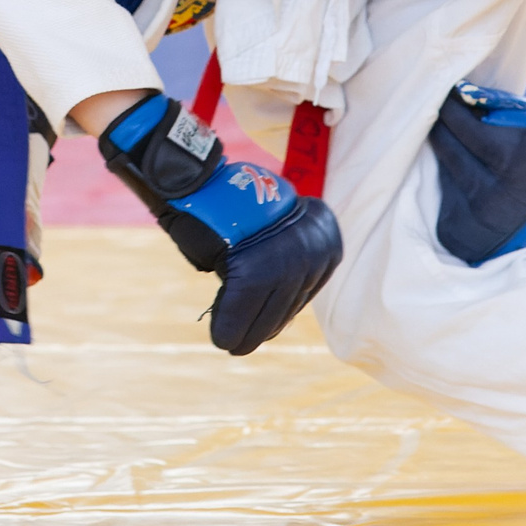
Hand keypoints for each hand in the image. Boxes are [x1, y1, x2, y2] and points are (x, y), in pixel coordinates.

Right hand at [97, 93, 343, 355]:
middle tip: (241, 344)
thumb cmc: (230, 210)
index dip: (279, 313)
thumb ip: (282, 267)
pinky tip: (222, 337)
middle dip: (264, 326)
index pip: (304, 289)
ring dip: (247, 330)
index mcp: (326, 238)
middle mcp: (314, 249)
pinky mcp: (258, 272)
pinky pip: (244, 306)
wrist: (199, 181)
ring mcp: (289, 260)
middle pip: (289, 303)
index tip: (266, 330)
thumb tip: (277, 316)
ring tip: (230, 342)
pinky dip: (231, 322)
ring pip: (268, 309)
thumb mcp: (271, 238)